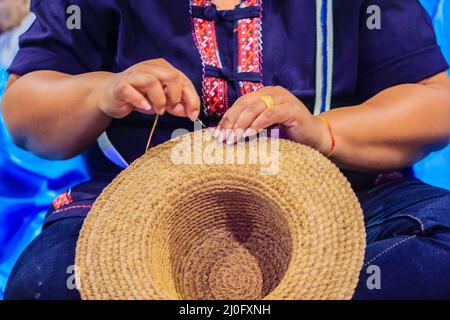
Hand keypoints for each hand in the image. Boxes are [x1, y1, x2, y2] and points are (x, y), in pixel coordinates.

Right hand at [96, 59, 200, 119]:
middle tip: (171, 109)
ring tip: (158, 110)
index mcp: (163, 68)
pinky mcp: (121, 85)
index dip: (191, 98)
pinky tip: (145, 107)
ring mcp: (134, 75)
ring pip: (152, 81)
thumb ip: (176, 105)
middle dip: (176, 96)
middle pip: (171, 77)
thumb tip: (188, 112)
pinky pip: (131, 90)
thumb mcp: (162, 101)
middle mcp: (150, 67)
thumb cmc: (139, 96)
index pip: (183, 80)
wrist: (110, 94)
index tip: (193, 115)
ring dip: (160, 100)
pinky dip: (140, 101)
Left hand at [214, 86, 331, 153]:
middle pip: (245, 104)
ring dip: (241, 124)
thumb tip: (226, 134)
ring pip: (255, 108)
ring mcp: (284, 99)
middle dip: (231, 122)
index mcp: (264, 94)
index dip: (227, 118)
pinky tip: (248, 134)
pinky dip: (257, 124)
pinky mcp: (292, 109)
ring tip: (233, 138)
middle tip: (223, 138)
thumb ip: (249, 125)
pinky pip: (270, 114)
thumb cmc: (288, 135)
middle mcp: (273, 92)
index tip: (217, 134)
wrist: (315, 138)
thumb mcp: (265, 128)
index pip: (240, 103)